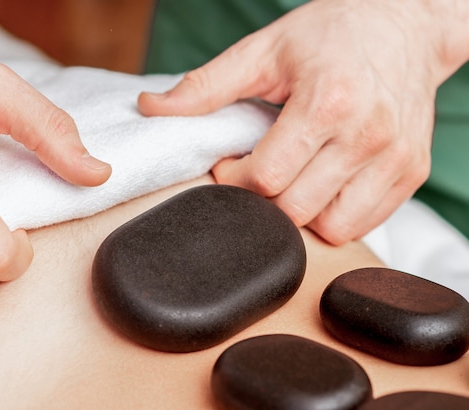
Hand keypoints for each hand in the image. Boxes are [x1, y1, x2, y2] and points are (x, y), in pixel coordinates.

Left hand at [139, 0, 468, 243]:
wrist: (405, 24)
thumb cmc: (332, 34)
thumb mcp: (265, 49)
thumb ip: (207, 85)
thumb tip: (153, 109)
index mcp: (327, 103)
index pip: (265, 178)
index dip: (233, 180)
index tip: (229, 165)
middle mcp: (367, 136)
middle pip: (294, 210)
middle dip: (260, 201)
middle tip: (255, 174)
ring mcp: (396, 159)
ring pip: (330, 228)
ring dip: (298, 216)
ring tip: (289, 182)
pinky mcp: (413, 173)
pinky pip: (363, 224)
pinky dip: (333, 217)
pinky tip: (320, 187)